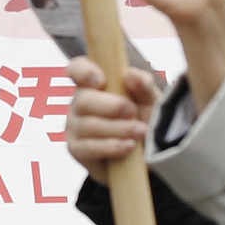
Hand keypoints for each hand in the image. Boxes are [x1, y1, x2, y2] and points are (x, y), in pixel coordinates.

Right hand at [66, 55, 156, 183]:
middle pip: (83, 100)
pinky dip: (111, 146)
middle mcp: (79, 103)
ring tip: (140, 132)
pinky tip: (129, 146)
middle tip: (133, 112)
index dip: (83, 71)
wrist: (148, 155)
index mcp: (94, 84)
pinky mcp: (76, 149)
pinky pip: (87, 147)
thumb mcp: (150, 101)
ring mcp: (75, 126)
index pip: (77, 69)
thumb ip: (143, 85)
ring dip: (118, 128)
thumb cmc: (145, 121)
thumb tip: (129, 75)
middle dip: (112, 106)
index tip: (101, 81)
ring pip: (87, 125)